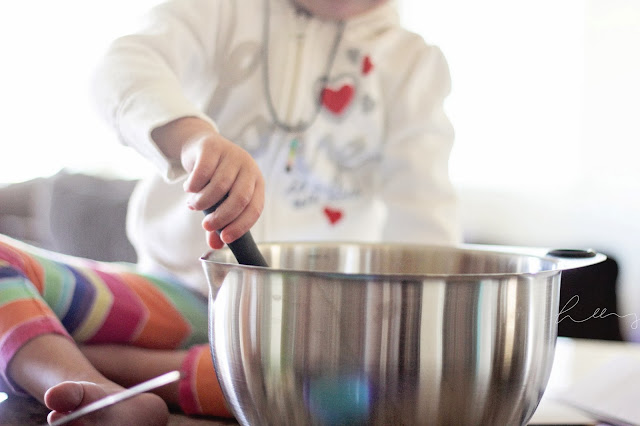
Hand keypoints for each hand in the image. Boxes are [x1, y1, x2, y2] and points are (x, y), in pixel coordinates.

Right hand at [152, 117, 263, 248]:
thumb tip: (215, 246)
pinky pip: (203, 171)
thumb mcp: (221, 200)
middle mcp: (249, 168)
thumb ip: (220, 223)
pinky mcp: (213, 147)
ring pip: (219, 186)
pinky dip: (194, 186)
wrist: (202, 147)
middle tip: (206, 226)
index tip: (225, 238)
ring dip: (203, 201)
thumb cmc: (215, 178)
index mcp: (257, 183)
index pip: (255, 209)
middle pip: (240, 198)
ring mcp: (232, 155)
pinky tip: (189, 189)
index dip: (241, 226)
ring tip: (193, 205)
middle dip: (222, 217)